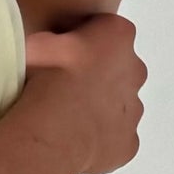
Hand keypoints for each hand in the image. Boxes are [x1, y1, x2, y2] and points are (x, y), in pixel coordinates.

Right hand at [21, 11, 146, 173]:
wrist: (53, 130)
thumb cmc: (45, 77)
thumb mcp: (38, 41)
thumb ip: (54, 39)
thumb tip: (53, 49)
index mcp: (117, 35)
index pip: (104, 29)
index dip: (80, 40)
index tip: (59, 54)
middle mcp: (135, 70)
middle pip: (117, 68)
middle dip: (95, 75)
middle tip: (62, 87)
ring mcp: (134, 110)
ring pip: (117, 105)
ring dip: (96, 108)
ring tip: (64, 117)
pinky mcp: (128, 144)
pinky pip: (113, 138)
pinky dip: (97, 139)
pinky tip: (73, 141)